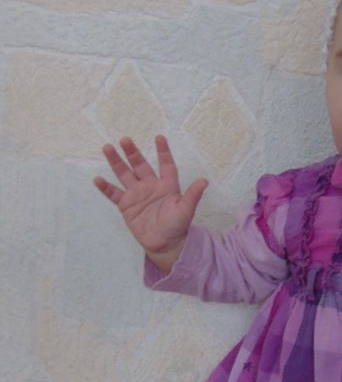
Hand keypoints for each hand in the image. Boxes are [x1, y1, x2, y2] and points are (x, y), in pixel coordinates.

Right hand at [94, 135, 207, 268]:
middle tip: (125, 139)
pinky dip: (106, 187)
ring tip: (107, 148)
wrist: (165, 244)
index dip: (163, 152)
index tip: (160, 137)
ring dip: (116, 162)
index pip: (165, 165)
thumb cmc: (178, 227)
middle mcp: (151, 186)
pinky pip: (114, 194)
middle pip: (140, 165)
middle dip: (132, 152)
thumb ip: (192, 195)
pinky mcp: (126, 205)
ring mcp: (137, 194)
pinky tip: (97, 179)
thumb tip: (204, 181)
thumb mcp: (186, 210)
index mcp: (167, 185)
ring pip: (124, 174)